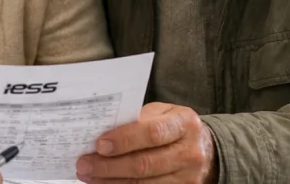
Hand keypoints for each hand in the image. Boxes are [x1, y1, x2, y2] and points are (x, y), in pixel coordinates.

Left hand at [75, 102, 217, 183]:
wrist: (205, 149)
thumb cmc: (174, 127)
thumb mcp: (162, 114)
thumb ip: (136, 120)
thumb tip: (100, 131)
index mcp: (184, 124)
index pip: (152, 133)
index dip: (124, 140)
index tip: (99, 144)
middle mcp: (190, 153)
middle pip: (145, 164)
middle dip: (109, 166)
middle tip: (84, 164)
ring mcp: (188, 177)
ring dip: (111, 181)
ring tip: (88, 175)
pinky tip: (105, 183)